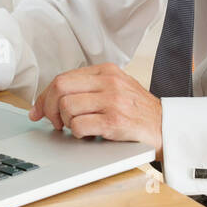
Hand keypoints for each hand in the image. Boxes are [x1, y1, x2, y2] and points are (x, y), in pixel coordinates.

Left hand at [29, 64, 162, 152]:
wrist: (168, 127)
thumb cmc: (139, 111)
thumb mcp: (117, 87)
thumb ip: (89, 87)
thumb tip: (50, 99)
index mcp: (106, 71)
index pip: (62, 78)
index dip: (44, 96)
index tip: (37, 110)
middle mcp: (109, 82)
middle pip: (60, 88)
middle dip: (49, 108)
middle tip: (54, 122)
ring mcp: (113, 101)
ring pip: (67, 107)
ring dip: (66, 123)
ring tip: (77, 128)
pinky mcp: (115, 122)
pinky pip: (79, 126)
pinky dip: (78, 134)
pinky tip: (88, 135)